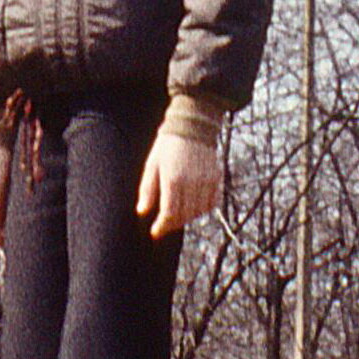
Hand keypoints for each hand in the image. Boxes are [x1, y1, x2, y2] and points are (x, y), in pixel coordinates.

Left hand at [136, 122, 222, 238]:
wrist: (192, 126)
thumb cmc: (168, 145)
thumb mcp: (152, 165)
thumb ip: (147, 190)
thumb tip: (142, 212)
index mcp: (173, 179)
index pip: (170, 213)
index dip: (162, 226)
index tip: (155, 232)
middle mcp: (192, 183)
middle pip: (184, 216)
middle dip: (172, 224)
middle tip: (163, 225)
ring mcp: (206, 181)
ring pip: (198, 212)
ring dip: (187, 217)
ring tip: (177, 214)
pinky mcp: (216, 179)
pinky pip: (212, 203)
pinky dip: (202, 209)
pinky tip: (193, 206)